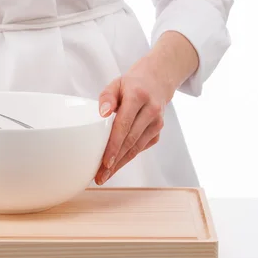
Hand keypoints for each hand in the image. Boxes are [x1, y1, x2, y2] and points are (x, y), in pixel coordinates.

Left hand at [94, 31, 199, 184]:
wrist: (157, 81)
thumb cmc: (131, 85)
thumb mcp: (116, 84)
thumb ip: (107, 97)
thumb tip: (102, 113)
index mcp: (138, 97)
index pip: (124, 125)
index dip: (114, 145)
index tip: (105, 162)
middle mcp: (151, 111)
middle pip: (130, 141)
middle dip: (114, 161)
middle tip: (100, 176)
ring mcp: (157, 123)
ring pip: (136, 148)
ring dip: (120, 164)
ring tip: (104, 176)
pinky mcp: (157, 132)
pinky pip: (140, 148)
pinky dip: (127, 158)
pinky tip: (115, 166)